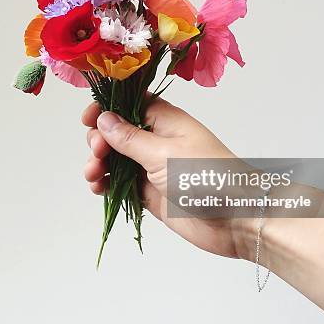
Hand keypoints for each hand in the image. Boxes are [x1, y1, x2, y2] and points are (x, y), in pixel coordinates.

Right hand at [82, 97, 251, 258]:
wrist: (236, 219)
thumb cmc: (207, 177)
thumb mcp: (163, 153)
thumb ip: (129, 138)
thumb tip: (104, 118)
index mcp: (165, 120)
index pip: (129, 104)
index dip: (106, 108)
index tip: (88, 119)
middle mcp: (157, 140)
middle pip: (117, 132)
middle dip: (100, 140)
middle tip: (98, 153)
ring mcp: (152, 167)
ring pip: (116, 159)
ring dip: (99, 163)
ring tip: (94, 175)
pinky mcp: (150, 192)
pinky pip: (122, 183)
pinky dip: (107, 184)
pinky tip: (100, 188)